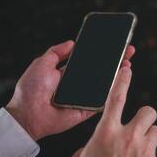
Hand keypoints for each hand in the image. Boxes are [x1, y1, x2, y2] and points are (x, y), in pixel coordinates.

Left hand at [6, 40, 135, 140]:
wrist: (28, 114)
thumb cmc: (31, 89)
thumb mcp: (42, 64)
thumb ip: (56, 52)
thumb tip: (72, 42)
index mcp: (69, 73)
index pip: (90, 60)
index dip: (101, 52)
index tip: (113, 44)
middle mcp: (79, 84)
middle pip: (101, 71)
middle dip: (115, 60)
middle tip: (127, 50)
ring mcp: (85, 96)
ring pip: (105, 84)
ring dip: (118, 74)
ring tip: (128, 61)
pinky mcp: (88, 109)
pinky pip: (103, 100)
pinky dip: (113, 92)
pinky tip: (122, 80)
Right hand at [64, 66, 156, 156]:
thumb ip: (93, 145)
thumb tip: (99, 143)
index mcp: (106, 132)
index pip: (116, 97)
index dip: (122, 80)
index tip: (126, 69)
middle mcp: (128, 138)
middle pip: (149, 112)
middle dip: (145, 118)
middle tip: (138, 128)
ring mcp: (144, 152)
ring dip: (150, 139)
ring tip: (139, 152)